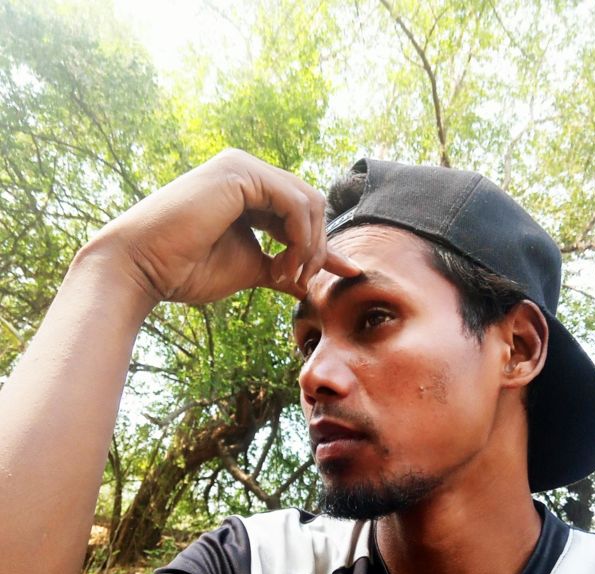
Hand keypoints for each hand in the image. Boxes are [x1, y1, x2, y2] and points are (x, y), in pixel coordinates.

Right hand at [87, 149, 359, 305]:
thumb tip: (308, 283)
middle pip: (311, 205)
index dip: (324, 245)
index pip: (299, 214)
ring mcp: (242, 167)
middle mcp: (246, 172)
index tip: (349, 272)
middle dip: (316, 248)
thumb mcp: (248, 269)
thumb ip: (280, 268)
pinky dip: (300, 237)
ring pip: (309, 202)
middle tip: (300, 282)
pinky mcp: (240, 172)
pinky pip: (296, 202)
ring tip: (289, 277)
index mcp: (247, 191)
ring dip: (309, 246)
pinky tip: (284, 264)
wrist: (143, 267)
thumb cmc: (185, 269)